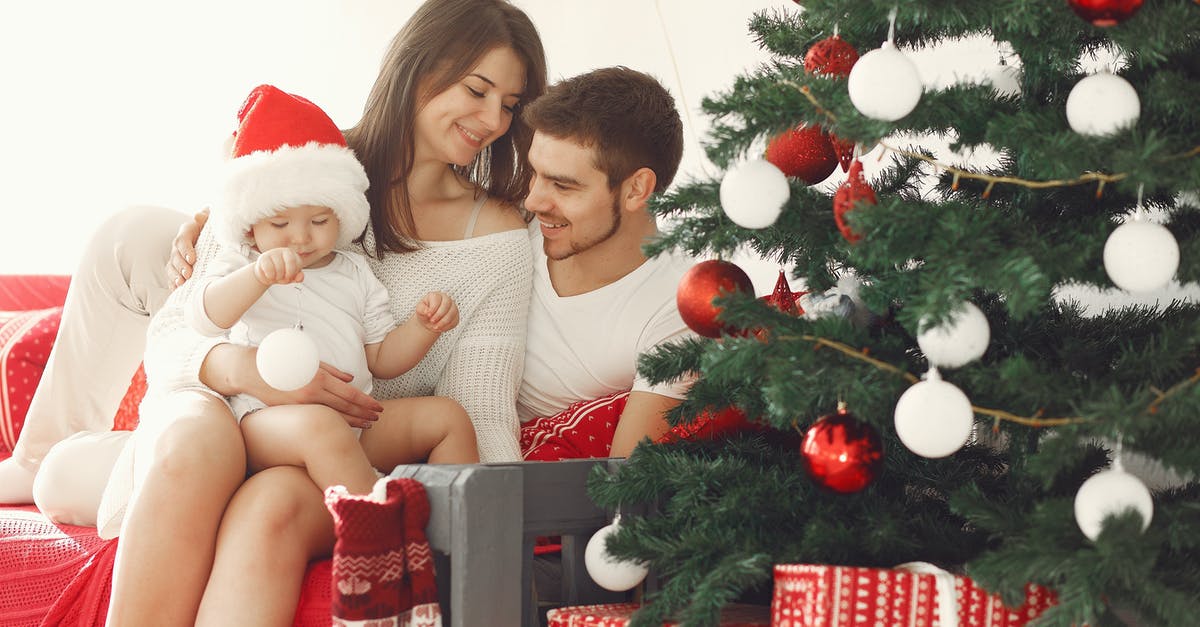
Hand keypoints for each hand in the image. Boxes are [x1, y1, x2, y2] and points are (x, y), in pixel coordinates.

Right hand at [166, 208, 208, 289]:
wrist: (214, 240)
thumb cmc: (214, 231)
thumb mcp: (212, 224)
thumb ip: (207, 219)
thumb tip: (200, 214)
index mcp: (187, 232)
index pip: (182, 241)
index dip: (186, 250)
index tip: (192, 260)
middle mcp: (179, 246)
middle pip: (175, 256)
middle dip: (180, 266)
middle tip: (188, 274)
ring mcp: (176, 258)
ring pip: (171, 267)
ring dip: (175, 276)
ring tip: (181, 283)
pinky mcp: (176, 269)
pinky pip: (171, 277)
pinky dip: (172, 283)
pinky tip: (176, 290)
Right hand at [254, 248, 304, 285]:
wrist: (265, 274)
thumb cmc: (280, 274)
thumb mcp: (291, 276)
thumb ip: (298, 277)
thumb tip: (300, 278)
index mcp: (292, 254)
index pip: (297, 263)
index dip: (293, 274)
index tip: (288, 278)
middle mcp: (283, 251)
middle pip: (290, 264)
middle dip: (287, 276)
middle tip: (281, 280)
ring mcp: (273, 253)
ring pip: (279, 268)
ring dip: (277, 278)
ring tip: (275, 278)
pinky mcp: (263, 257)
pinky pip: (268, 270)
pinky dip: (269, 277)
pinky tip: (268, 277)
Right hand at [256, 361, 383, 428]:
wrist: (248, 370)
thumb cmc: (279, 359)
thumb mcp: (308, 359)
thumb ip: (331, 370)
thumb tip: (350, 378)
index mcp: (318, 379)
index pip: (350, 394)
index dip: (366, 402)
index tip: (378, 407)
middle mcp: (312, 394)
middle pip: (345, 407)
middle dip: (364, 413)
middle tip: (378, 417)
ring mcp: (301, 405)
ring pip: (333, 416)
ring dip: (353, 421)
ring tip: (367, 424)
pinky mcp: (291, 412)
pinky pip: (317, 418)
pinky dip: (333, 422)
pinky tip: (344, 426)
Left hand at [415, 291, 458, 332]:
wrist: (429, 321)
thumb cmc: (425, 313)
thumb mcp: (419, 310)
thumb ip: (421, 309)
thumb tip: (426, 311)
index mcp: (436, 295)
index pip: (437, 298)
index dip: (433, 308)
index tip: (428, 315)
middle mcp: (446, 299)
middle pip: (447, 304)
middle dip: (439, 314)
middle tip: (432, 321)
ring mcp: (453, 307)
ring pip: (452, 313)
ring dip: (443, 322)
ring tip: (435, 327)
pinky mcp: (456, 316)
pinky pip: (454, 321)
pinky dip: (447, 326)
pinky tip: (440, 328)